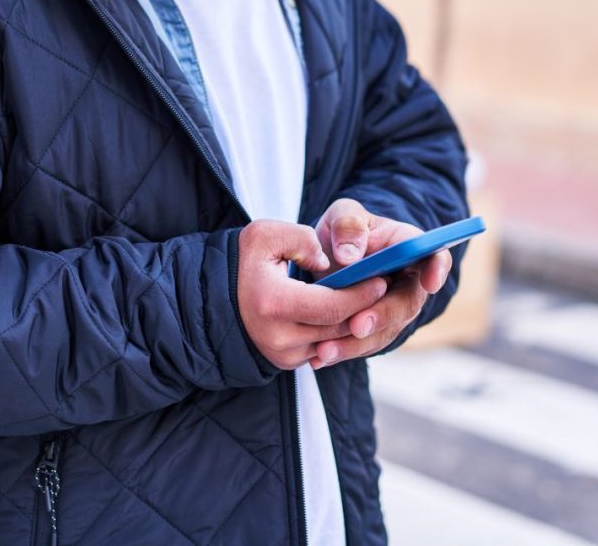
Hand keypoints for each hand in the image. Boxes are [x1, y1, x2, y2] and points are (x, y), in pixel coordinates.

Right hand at [236, 220, 387, 371]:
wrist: (215, 296)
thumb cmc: (243, 261)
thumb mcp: (265, 235)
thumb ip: (301, 239)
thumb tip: (329, 262)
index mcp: (274, 303)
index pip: (333, 305)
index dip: (361, 294)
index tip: (380, 278)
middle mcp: (278, 336)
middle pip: (339, 328)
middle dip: (365, 308)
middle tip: (383, 288)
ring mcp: (282, 354)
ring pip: (334, 342)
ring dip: (354, 322)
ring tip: (369, 299)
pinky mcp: (285, 362)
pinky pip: (323, 348)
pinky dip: (337, 332)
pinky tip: (347, 312)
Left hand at [309, 199, 453, 366]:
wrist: (329, 257)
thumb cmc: (344, 232)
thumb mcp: (342, 215)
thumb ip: (348, 226)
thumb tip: (350, 255)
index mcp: (408, 247)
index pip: (434, 256)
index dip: (437, 269)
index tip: (430, 282)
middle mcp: (408, 283)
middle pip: (407, 303)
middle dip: (382, 316)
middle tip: (357, 325)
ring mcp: (393, 310)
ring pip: (384, 331)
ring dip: (357, 343)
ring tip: (327, 350)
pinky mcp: (375, 330)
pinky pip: (364, 344)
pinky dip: (343, 351)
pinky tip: (319, 357)